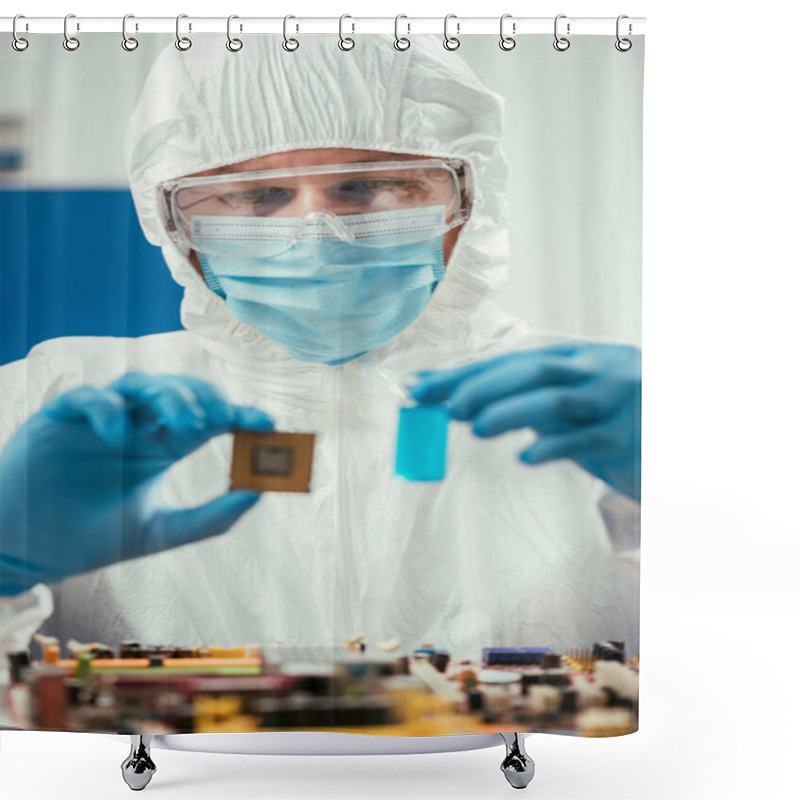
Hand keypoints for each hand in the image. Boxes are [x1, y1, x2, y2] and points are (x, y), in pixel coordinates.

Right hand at [0, 372, 273, 595]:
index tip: (269, 423)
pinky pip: (84, 399)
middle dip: (205, 399)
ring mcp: (96, 422)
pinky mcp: (56, 422)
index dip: (238, 415)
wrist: (28, 555)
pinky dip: (104, 409)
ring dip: (167, 395)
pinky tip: (119, 434)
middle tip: (228, 418)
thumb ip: (209, 518)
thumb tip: (259, 494)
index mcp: (160, 446)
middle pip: (177, 392)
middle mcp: (134, 426)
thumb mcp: (159, 533)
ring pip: (137, 385)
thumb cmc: (93, 538)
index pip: (206, 419)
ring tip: (188, 423)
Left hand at [409, 343, 640, 500]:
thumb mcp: (573, 407)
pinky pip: (588, 441)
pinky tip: (525, 458)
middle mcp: (595, 370)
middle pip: (532, 370)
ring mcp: (615, 399)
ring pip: (557, 399)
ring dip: (511, 411)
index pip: (510, 361)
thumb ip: (529, 403)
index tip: (421, 387)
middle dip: (483, 386)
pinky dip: (554, 447)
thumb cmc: (616, 423)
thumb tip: (462, 406)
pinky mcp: (630, 436)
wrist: (683, 443)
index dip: (463, 373)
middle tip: (444, 406)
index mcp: (576, 358)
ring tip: (475, 428)